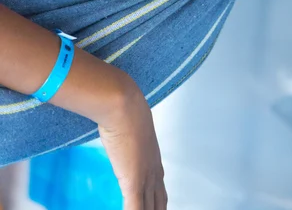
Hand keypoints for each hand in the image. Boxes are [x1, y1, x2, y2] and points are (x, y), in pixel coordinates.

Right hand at [99, 80, 166, 208]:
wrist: (124, 106)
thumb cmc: (125, 111)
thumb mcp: (129, 129)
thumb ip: (126, 137)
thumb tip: (117, 133)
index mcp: (154, 162)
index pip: (160, 194)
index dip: (158, 206)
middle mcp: (153, 173)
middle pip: (159, 206)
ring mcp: (145, 178)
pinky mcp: (133, 182)